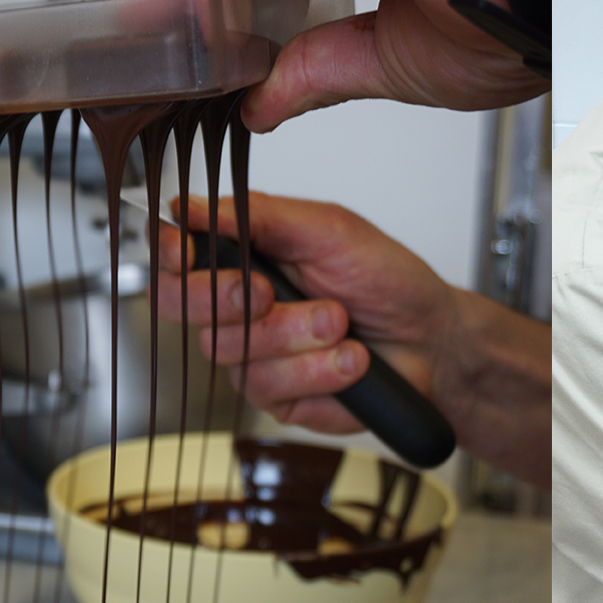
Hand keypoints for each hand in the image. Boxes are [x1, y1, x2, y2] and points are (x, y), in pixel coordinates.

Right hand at [154, 191, 552, 485]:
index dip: (169, 253)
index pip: (174, 256)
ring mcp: (253, 354)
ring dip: (295, 335)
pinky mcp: (276, 398)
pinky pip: (269, 387)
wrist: (433, 341)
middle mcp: (237, 306)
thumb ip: (257, 215)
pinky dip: (318, 370)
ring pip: (231, 348)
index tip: (186, 250)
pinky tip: (350, 361)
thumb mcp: (327, 229)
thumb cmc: (387, 280)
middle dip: (223, 296)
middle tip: (268, 291)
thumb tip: (187, 204)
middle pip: (177, 305)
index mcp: (243, 256)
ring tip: (341, 323)